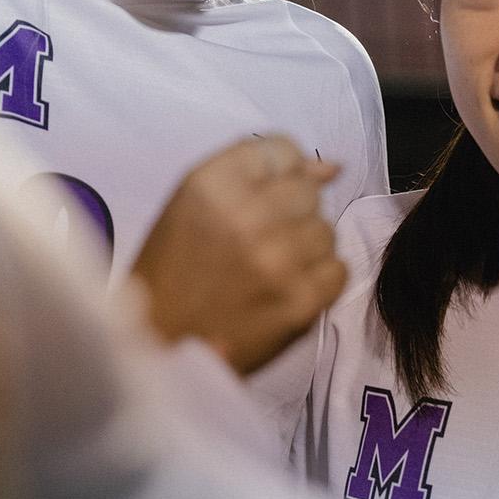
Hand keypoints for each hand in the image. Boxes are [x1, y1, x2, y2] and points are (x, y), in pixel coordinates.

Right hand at [131, 135, 343, 373]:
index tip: (263, 197)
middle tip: (258, 243)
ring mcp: (277, 260)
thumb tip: (330, 167)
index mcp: (212, 184)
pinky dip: (318, 282)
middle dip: (291, 213)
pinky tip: (283, 292)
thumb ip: (258, 176)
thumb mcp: (196, 207)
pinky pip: (338, 269)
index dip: (279, 173)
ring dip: (306, 249)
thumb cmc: (175, 273)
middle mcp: (247, 215)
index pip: (282, 149)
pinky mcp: (301, 301)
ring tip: (268, 270)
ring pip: (326, 230)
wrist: (160, 348)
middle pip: (308, 190)